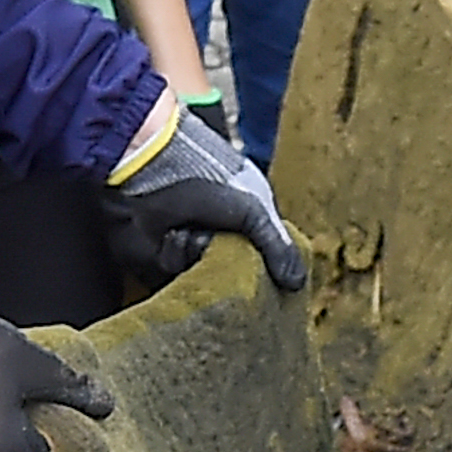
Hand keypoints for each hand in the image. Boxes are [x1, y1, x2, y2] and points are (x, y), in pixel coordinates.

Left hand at [102, 106, 307, 289]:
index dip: (267, 269)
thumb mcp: (253, 211)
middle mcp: (224, 230)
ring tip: (192, 230)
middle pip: (235, 270)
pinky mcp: (168, 251)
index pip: (266, 254)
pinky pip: (178, 270)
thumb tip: (297, 285)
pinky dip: (175, 253)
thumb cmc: (210, 180)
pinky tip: (174, 234)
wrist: (154, 167)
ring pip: (207, 272)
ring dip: (198, 253)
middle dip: (229, 265)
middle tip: (221, 250)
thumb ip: (277, 247)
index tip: (268, 280)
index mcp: (250, 215)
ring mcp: (196, 241)